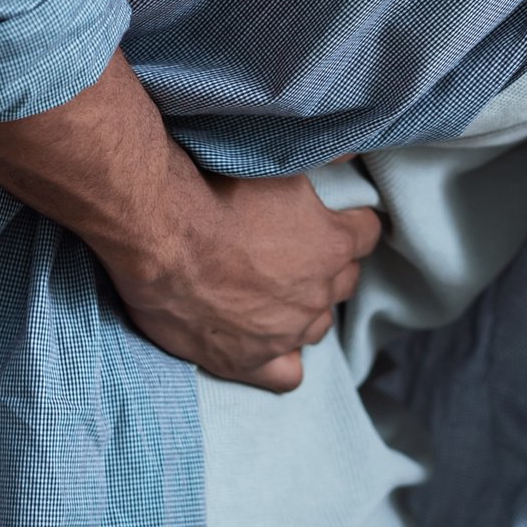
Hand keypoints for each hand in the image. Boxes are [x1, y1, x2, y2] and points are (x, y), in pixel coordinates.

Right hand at [102, 148, 380, 393]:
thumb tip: (352, 150)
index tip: (333, 216)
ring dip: (306, 307)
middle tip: (295, 248)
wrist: (160, 233)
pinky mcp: (248, 359)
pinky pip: (287, 375)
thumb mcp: (281, 164)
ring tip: (277, 290)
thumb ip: (326, 157)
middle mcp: (317, 294)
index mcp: (333, 245)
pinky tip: (274, 344)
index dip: (348, 223)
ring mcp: (285, 331)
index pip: (366, 234)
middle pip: (344, 281)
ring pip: (318, 325)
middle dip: (328, 266)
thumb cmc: (216, 191)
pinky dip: (285, 360)